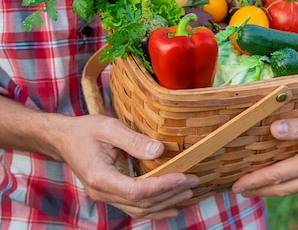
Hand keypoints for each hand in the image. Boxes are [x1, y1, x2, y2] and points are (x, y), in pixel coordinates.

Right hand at [57, 114, 199, 219]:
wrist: (63, 140)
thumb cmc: (84, 131)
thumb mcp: (108, 127)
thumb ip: (133, 140)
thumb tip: (159, 151)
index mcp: (100, 177)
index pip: (136, 191)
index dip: (162, 186)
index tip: (183, 177)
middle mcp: (102, 192)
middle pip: (142, 203)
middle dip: (171, 194)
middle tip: (194, 182)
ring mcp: (106, 196)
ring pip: (140, 209)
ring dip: (166, 203)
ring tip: (188, 193)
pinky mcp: (111, 194)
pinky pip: (135, 207)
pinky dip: (155, 208)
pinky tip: (172, 207)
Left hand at [232, 40, 297, 196]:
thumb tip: (274, 131)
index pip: (276, 175)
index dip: (254, 181)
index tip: (236, 184)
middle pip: (281, 189)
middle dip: (258, 190)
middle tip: (237, 189)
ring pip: (292, 190)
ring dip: (272, 190)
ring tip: (254, 187)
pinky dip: (287, 187)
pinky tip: (280, 182)